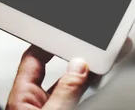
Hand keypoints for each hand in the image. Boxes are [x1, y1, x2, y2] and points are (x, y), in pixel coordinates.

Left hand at [7, 40, 132, 109]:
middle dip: (80, 58)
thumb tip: (78, 65)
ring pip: (76, 90)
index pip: (33, 61)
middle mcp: (39, 106)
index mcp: (23, 100)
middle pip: (60, 73)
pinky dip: (96, 94)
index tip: (67, 31)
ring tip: (111, 59)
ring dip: (93, 76)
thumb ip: (65, 92)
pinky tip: (109, 83)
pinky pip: (84, 102)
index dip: (49, 43)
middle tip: (99, 44)